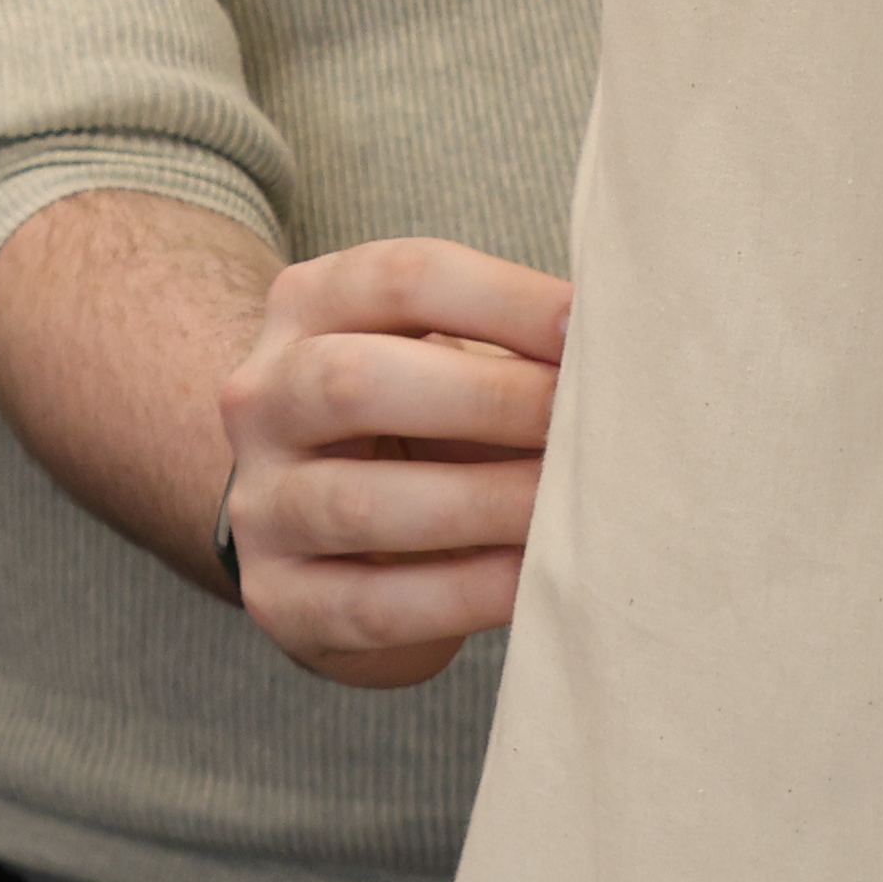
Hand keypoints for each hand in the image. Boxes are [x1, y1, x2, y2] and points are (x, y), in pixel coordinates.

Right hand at [215, 238, 570, 691]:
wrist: (327, 533)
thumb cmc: (421, 426)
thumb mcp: (446, 360)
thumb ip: (513, 348)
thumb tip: (623, 355)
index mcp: (309, 307)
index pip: (402, 280)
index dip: (507, 301)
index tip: (591, 332)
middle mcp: (262, 397)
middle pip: (357, 381)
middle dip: (490, 400)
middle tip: (583, 424)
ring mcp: (259, 504)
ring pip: (361, 503)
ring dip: (485, 505)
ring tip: (567, 508)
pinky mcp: (279, 600)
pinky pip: (373, 602)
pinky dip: (464, 593)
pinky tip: (530, 582)